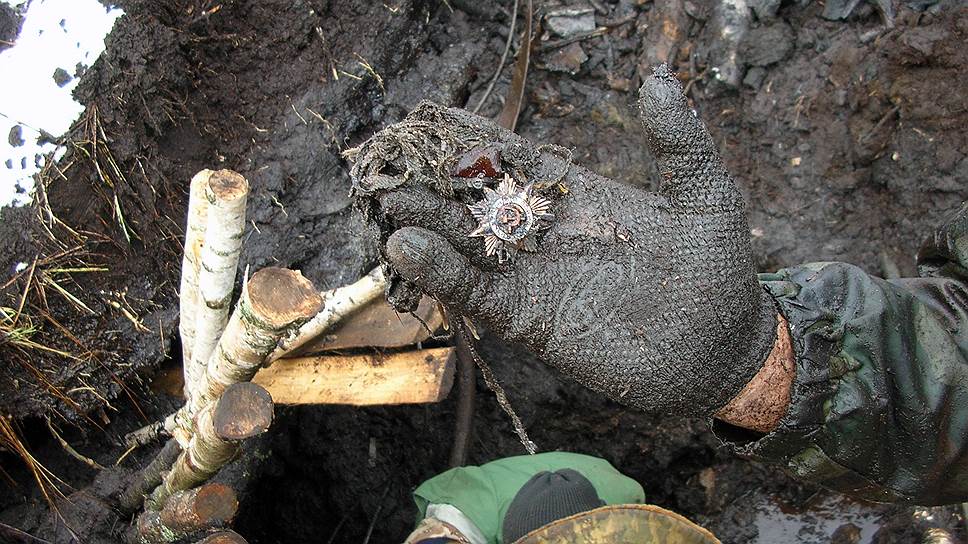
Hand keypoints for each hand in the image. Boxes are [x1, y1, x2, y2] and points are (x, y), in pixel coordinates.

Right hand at [362, 66, 777, 416]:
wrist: (720, 355)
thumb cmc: (719, 276)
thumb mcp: (708, 199)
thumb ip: (680, 143)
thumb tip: (656, 80)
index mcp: (579, 196)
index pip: (515, 157)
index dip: (472, 137)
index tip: (429, 113)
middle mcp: (545, 232)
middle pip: (476, 198)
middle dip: (433, 178)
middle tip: (387, 158)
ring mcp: (534, 276)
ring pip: (466, 244)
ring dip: (426, 223)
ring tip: (388, 203)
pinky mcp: (529, 319)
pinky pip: (477, 293)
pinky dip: (442, 273)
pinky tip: (408, 250)